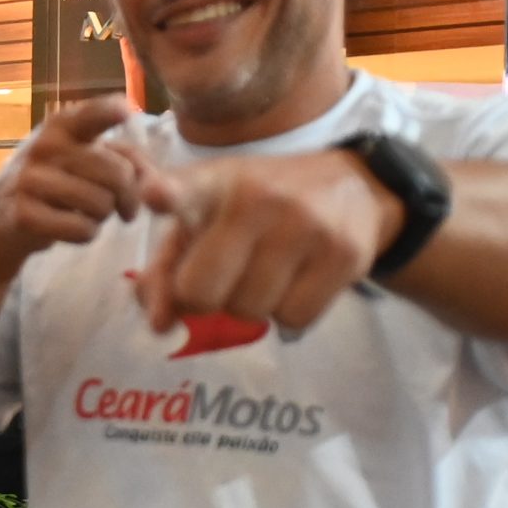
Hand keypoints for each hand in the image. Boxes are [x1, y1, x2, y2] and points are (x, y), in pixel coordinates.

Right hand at [0, 95, 144, 272]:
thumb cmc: (48, 184)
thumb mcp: (73, 156)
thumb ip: (116, 155)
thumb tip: (151, 178)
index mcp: (60, 125)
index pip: (98, 110)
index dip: (117, 112)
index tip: (128, 114)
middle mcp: (44, 147)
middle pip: (117, 172)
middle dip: (129, 197)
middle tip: (125, 210)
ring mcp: (30, 181)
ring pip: (101, 204)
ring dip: (102, 218)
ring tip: (88, 215)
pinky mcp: (23, 215)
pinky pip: (82, 229)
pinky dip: (85, 235)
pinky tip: (70, 229)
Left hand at [135, 150, 402, 334]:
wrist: (353, 186)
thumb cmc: (258, 208)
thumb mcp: (208, 217)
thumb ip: (169, 266)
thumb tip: (159, 324)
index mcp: (214, 183)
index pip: (186, 188)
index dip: (166, 193)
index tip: (155, 194)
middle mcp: (256, 198)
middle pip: (201, 291)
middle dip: (204, 300)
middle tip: (224, 279)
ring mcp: (303, 224)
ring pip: (249, 311)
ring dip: (251, 306)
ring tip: (267, 272)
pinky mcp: (342, 253)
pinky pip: (293, 318)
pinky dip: (289, 313)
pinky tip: (299, 281)